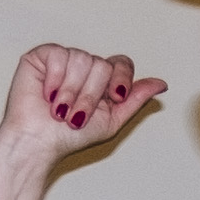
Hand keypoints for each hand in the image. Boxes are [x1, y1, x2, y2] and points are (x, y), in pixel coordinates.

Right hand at [0, 41, 167, 164]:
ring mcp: (63, 59)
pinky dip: (55, 80)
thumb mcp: (112, 121)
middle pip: (102, 64)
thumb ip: (135, 99)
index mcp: (101, 80)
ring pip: (82, 60)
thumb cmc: (69, 137)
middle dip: (91, 96)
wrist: (38, 143)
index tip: (115, 97)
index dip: (121, 78)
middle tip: (75, 116)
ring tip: (59, 110)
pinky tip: (47, 95)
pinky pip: (59, 55)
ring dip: (71, 93)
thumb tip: (162, 84)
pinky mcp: (42, 56)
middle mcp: (84, 65)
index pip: (121, 63)